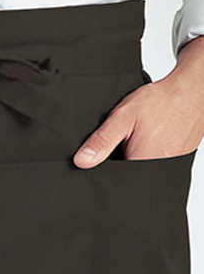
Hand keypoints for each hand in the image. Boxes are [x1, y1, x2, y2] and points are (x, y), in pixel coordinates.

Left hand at [73, 36, 203, 167]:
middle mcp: (158, 171)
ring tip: (137, 139)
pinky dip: (146, 155)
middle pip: (127, 177)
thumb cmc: (161, 102)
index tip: (105, 154)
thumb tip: (82, 161)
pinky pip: (153, 166)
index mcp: (142, 163)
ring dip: (132, 158)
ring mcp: (169, 169)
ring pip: (139, 171)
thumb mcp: (123, 118)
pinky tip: (147, 140)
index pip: (114, 181)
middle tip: (125, 140)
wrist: (191, 92)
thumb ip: (102, 141)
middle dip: (118, 162)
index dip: (104, 169)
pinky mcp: (175, 164)